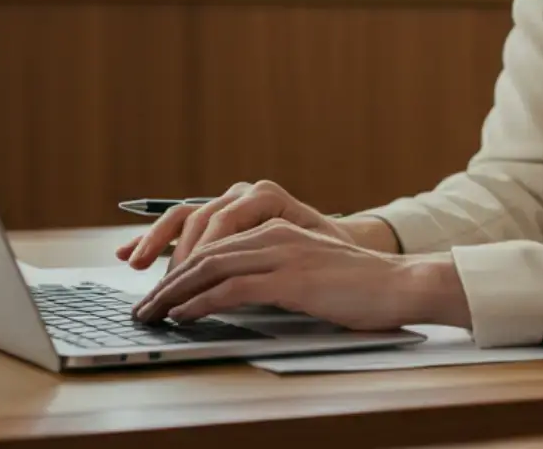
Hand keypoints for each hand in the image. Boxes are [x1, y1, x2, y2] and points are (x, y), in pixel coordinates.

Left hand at [130, 218, 469, 330]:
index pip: (212, 241)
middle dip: (165, 280)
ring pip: (210, 267)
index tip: (153, 286)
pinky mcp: (292, 278)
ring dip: (173, 292)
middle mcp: (274, 234)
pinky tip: (183, 315)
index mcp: (276, 228)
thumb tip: (231, 296)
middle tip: (142, 306)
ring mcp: (282, 253)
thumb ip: (272, 274)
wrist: (401, 285)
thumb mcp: (308, 272)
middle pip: (202, 251)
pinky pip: (232, 287)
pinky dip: (201, 301)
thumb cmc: (358, 287)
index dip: (175, 262)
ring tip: (151, 313)